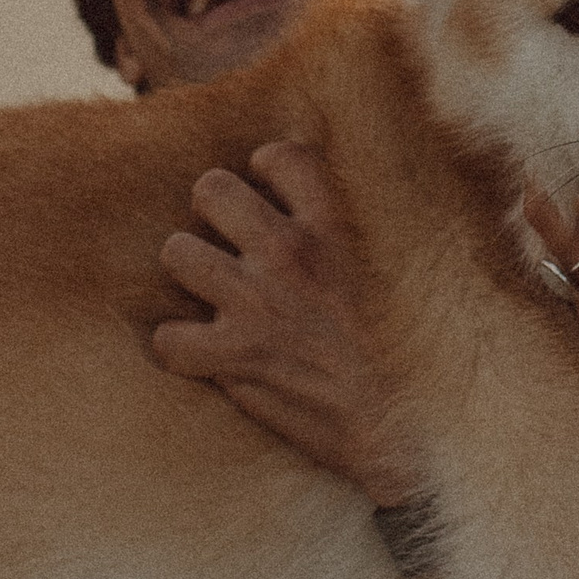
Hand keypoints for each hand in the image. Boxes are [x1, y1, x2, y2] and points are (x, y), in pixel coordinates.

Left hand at [153, 141, 427, 506]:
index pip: (280, 157)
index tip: (270, 196)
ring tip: (212, 292)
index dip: (265, 172)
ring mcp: (256, 303)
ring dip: (192, 273)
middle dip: (212, 213)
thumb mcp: (397, 268)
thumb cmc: (410, 351)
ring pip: (177, 252)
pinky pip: (169, 339)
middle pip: (211, 189)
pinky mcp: (236, 356)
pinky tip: (203, 354)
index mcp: (333, 228)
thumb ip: (352, 237)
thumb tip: (323, 218)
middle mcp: (289, 253)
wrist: (406, 422)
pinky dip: (181, 349)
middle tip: (229, 242)